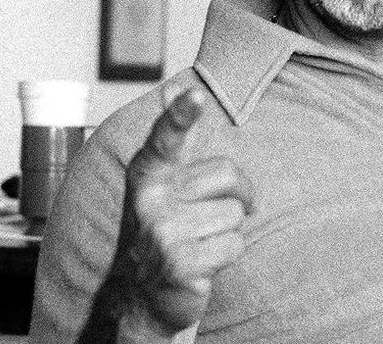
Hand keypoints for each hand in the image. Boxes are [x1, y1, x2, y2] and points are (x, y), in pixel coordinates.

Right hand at [115, 87, 253, 335]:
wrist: (144, 296)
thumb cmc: (168, 229)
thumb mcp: (165, 185)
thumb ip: (178, 142)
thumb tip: (178, 86)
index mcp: (148, 173)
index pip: (166, 138)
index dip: (180, 116)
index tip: (193, 96)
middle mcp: (150, 199)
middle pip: (227, 175)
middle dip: (238, 194)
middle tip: (218, 211)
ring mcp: (163, 232)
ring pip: (234, 214)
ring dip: (228, 230)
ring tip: (201, 241)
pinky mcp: (180, 263)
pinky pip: (234, 244)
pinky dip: (228, 255)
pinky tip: (203, 262)